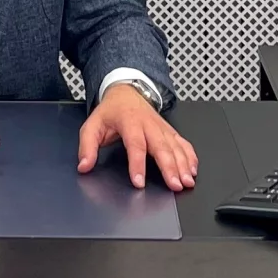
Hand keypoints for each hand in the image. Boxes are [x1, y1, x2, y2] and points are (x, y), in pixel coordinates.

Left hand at [77, 83, 197, 191]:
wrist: (127, 92)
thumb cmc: (111, 111)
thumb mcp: (93, 125)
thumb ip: (87, 146)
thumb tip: (84, 166)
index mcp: (129, 122)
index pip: (135, 144)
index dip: (137, 164)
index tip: (139, 182)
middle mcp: (149, 124)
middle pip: (161, 147)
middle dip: (169, 167)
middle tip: (174, 185)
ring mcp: (161, 127)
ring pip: (175, 146)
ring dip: (183, 165)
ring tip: (187, 182)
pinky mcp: (170, 131)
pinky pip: (183, 143)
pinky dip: (190, 156)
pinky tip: (193, 170)